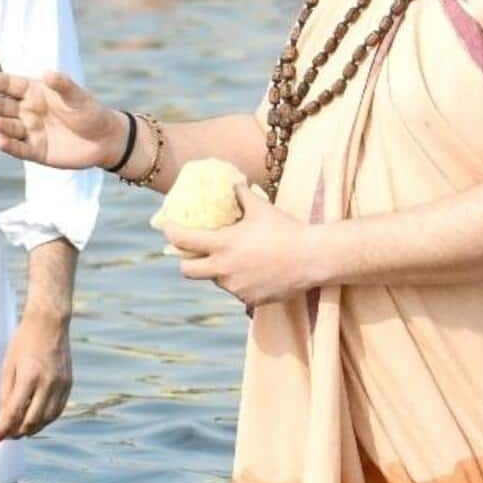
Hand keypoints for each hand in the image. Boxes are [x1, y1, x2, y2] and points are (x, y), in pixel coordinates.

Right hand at [0, 71, 125, 170]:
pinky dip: (10, 147)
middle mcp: (28, 111)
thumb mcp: (77, 97)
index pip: (10, 85)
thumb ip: (62, 86)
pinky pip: (19, 149)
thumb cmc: (89, 112)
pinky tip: (0, 142)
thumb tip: (47, 73)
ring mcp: (30, 132)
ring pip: (9, 128)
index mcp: (35, 93)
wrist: (105, 140)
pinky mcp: (36, 151)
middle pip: (4, 107)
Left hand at [0, 312, 72, 442]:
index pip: (15, 413)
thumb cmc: (23, 342)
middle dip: (17, 433)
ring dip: (32, 429)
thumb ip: (5, 393)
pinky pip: (58, 410)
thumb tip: (1, 419)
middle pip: (32, 421)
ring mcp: (61, 385)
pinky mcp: (69, 384)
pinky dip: (46, 419)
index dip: (3, 430)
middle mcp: (48, 384)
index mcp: (29, 377)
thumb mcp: (7, 365)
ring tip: (19, 431)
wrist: (49, 323)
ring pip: (48, 419)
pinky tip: (36, 420)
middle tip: (6, 436)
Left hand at [166, 186, 319, 307]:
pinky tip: (253, 272)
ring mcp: (236, 287)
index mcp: (223, 244)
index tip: (168, 227)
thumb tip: (233, 181)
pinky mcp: (250, 300)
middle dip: (185, 262)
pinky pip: (236, 292)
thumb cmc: (286, 229)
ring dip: (217, 271)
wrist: (313, 258)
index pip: (182, 241)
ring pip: (215, 281)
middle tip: (192, 253)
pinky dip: (239, 282)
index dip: (171, 232)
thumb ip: (241, 194)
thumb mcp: (261, 208)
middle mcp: (224, 269)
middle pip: (187, 271)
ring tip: (234, 259)